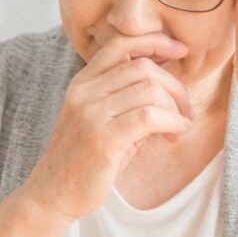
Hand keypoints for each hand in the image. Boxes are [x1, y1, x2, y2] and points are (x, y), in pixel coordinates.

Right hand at [20, 32, 194, 221]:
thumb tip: (173, 85)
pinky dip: (172, 122)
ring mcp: (91, 113)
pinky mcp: (103, 138)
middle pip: (144, 67)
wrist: (53, 194)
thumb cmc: (86, 159)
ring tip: (179, 128)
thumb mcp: (104, 119)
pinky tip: (175, 134)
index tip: (179, 50)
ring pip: (150, 90)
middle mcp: (85, 92)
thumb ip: (130, 98)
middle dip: (175, 87)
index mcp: (83, 82)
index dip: (155, 42)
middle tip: (185, 111)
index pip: (120, 44)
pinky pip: (150, 116)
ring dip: (176, 108)